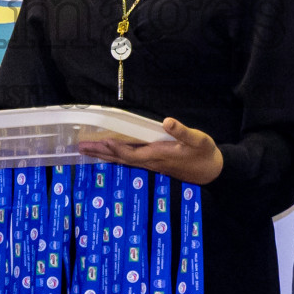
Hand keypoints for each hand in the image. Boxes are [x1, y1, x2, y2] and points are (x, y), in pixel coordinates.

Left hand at [78, 117, 222, 184]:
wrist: (212, 172)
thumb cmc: (204, 154)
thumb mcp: (198, 140)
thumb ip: (182, 132)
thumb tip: (167, 122)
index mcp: (158, 155)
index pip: (132, 154)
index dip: (117, 148)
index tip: (102, 141)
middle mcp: (151, 162)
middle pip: (121, 159)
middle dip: (101, 153)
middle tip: (81, 148)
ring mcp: (151, 164)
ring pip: (123, 161)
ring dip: (104, 156)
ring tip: (87, 151)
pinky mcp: (153, 164)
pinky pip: (129, 161)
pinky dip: (116, 157)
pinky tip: (109, 154)